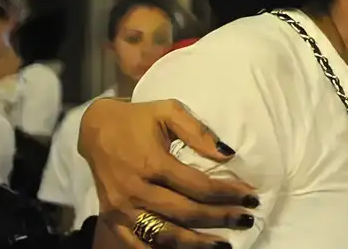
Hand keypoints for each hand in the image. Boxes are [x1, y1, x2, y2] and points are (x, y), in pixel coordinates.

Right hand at [79, 98, 258, 247]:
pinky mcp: (112, 218)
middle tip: (247, 220)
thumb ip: (199, 132)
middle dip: (221, 218)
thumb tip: (228, 155)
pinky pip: (138, 243)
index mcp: (152, 163)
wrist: (95, 129)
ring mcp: (121, 208)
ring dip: (196, 243)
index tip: (251, 196)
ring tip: (223, 245)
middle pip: (186, 212)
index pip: (198, 186)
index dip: (228, 193)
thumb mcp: (170, 111)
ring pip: (164, 234)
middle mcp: (136, 190)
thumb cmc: (138, 118)